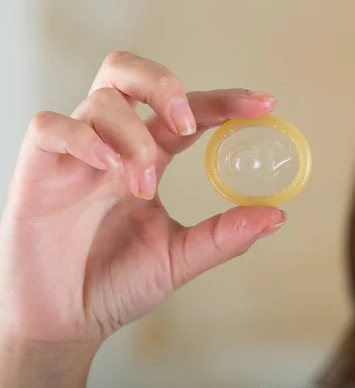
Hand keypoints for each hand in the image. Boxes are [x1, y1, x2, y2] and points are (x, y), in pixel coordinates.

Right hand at [0, 51, 284, 346]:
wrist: (65, 320)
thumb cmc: (116, 284)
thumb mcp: (179, 258)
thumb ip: (224, 235)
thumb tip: (276, 216)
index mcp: (148, 160)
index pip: (185, 113)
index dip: (223, 101)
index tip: (264, 104)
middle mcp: (113, 147)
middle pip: (130, 74)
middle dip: (165, 85)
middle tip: (188, 122)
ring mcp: (75, 154)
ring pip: (101, 101)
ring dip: (133, 136)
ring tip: (143, 184)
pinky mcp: (38, 169)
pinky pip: (50, 126)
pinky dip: (82, 136)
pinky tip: (105, 165)